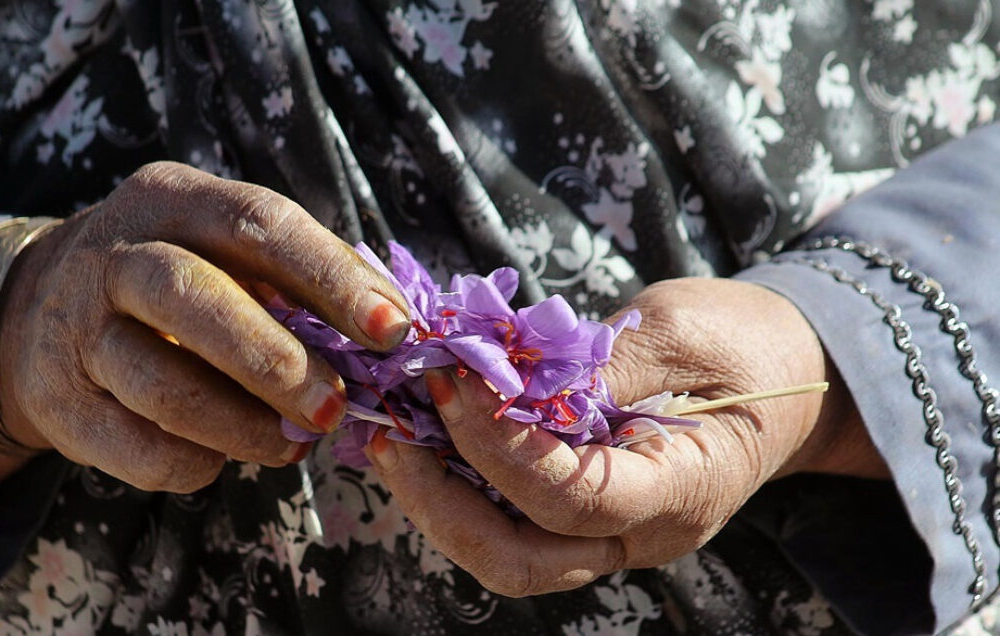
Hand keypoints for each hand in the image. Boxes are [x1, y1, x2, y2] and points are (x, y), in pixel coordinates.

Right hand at [0, 162, 410, 491]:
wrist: (35, 309)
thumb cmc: (172, 276)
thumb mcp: (220, 249)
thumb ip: (293, 278)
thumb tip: (388, 328)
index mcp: (172, 199)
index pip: (258, 225)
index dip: (330, 277)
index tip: (391, 329)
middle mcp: (114, 256)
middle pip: (193, 299)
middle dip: (277, 361)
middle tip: (338, 407)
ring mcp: (75, 331)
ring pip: (163, 387)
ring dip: (243, 426)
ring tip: (294, 445)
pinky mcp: (57, 404)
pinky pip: (136, 447)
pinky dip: (194, 462)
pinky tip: (222, 457)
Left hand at [363, 278, 886, 596]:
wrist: (786, 374)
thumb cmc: (745, 344)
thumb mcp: (681, 331)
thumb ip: (600, 365)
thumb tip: (505, 380)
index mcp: (683, 491)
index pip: (574, 500)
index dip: (502, 446)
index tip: (454, 380)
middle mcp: (639, 533)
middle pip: (521, 560)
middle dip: (444, 503)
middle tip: (394, 432)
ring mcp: (608, 531)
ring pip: (504, 551)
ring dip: (438, 497)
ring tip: (392, 432)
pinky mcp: (581, 509)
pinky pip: (509, 517)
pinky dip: (458, 481)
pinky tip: (425, 433)